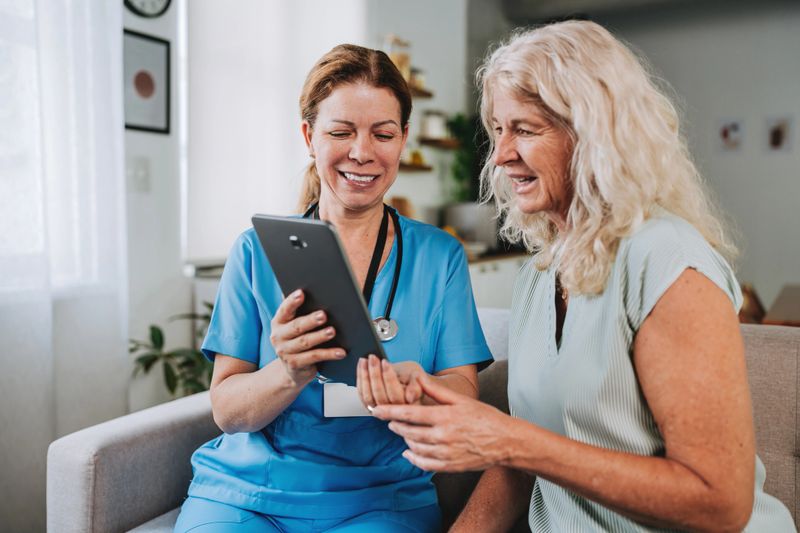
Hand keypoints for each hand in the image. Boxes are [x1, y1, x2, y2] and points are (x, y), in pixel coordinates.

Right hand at [269, 289, 345, 386]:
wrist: (294, 368)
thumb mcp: (297, 325)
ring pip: (305, 342)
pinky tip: (340, 352)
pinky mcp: (295, 364)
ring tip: (332, 331)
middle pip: (296, 326)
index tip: (301, 293)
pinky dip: (328, 354)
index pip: (284, 309)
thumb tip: (314, 292)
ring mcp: (285, 352)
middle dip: (310, 320)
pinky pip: (314, 357)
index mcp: (278, 322)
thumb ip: (301, 311)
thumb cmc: (299, 338)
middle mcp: (278, 336)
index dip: (292, 301)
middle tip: (323, 315)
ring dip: (320, 336)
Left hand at [357, 354, 424, 407]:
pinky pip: (362, 395)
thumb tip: (411, 397)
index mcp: (407, 407)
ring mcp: (380, 411)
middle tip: (372, 357)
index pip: (395, 394)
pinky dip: (360, 379)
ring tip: (364, 360)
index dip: (389, 378)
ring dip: (364, 376)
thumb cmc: (412, 379)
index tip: (385, 362)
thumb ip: (416, 385)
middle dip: (374, 374)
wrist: (406, 381)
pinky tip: (361, 366)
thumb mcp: (419, 377)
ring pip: (368, 396)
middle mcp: (393, 413)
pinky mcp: (370, 407)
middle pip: (380, 395)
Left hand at [371, 372, 512, 471]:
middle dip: (395, 425)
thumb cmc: (486, 418)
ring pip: (415, 447)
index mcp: (444, 417)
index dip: (389, 412)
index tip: (376, 410)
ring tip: (402, 432)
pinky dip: (413, 458)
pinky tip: (408, 453)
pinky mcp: (450, 466)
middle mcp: (443, 436)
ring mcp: (446, 453)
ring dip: (404, 439)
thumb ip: (436, 391)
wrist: (506, 441)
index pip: (409, 414)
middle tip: (388, 420)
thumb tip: (417, 378)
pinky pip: (424, 464)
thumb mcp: (461, 399)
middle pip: (408, 431)